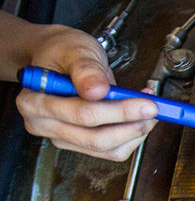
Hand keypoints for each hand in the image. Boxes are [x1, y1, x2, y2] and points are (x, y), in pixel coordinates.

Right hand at [15, 25, 157, 160]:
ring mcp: (60, 137)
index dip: (120, 111)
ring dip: (134, 133)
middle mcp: (42, 124)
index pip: (82, 114)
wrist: (56, 57)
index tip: (147, 103)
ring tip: (148, 111)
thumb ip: (86, 69)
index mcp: (35, 101)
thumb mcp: (76, 50)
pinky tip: (138, 118)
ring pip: (106, 149)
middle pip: (95, 138)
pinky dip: (130, 137)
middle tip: (154, 109)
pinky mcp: (77, 143)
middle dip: (131, 125)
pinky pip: (110, 151)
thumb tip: (97, 89)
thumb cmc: (62, 52)